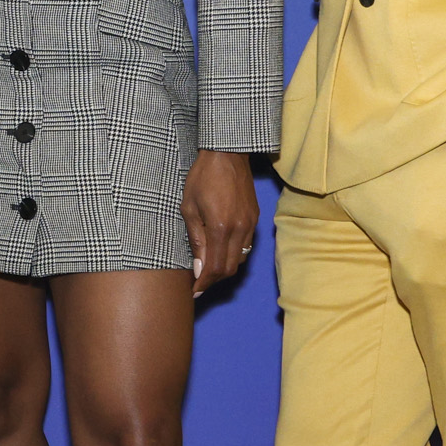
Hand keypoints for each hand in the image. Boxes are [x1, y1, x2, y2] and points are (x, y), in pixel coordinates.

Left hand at [180, 148, 259, 296]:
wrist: (227, 153)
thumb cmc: (202, 177)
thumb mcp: (189, 208)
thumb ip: (196, 240)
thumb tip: (199, 269)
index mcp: (221, 228)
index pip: (216, 268)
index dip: (204, 284)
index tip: (194, 291)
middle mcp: (240, 230)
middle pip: (230, 269)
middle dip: (213, 280)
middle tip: (198, 283)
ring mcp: (251, 224)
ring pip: (240, 259)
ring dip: (224, 268)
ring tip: (207, 268)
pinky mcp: (255, 218)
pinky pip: (246, 246)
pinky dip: (233, 254)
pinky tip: (220, 250)